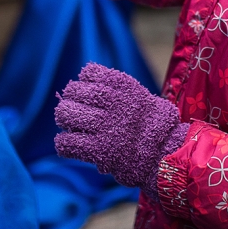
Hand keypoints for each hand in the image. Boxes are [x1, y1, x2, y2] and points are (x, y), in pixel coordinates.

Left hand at [54, 64, 188, 199]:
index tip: (87, 93)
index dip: (83, 83)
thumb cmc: (150, 124)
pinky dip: (63, 144)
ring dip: (64, 120)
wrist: (165, 155)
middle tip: (74, 110)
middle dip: (70, 100)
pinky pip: (66, 142)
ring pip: (65, 114)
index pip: (88, 73)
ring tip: (71, 126)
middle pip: (73, 92)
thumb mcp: (138, 95)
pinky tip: (69, 145)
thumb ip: (114, 86)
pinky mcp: (98, 150)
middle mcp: (114, 103)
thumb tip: (83, 75)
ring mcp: (105, 126)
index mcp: (124, 87)